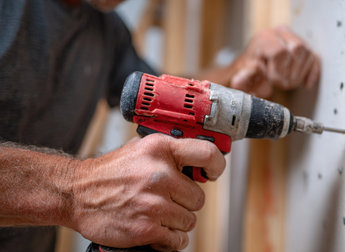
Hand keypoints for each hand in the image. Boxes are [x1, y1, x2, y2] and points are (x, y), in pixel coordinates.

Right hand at [67, 134, 224, 250]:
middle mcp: (159, 174)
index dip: (217, 165)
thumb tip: (199, 164)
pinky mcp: (147, 228)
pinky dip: (169, 239)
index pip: (207, 154)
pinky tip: (155, 229)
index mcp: (160, 150)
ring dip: (176, 221)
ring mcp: (153, 203)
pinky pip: (178, 239)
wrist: (77, 193)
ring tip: (156, 213)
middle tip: (167, 199)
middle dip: (185, 202)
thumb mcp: (141, 149)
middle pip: (198, 198)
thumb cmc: (110, 172)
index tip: (213, 173)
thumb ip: (170, 154)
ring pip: (189, 220)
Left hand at [230, 25, 320, 97]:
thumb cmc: (250, 70)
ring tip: (287, 80)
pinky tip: (305, 84)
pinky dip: (311, 74)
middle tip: (280, 83)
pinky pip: (315, 59)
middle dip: (289, 72)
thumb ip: (244, 78)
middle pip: (297, 50)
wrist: (256, 67)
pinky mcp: (305, 49)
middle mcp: (281, 32)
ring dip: (299, 74)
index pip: (279, 51)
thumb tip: (238, 81)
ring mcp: (295, 38)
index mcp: (265, 37)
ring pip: (308, 54)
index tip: (273, 81)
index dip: (278, 71)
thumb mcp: (244, 75)